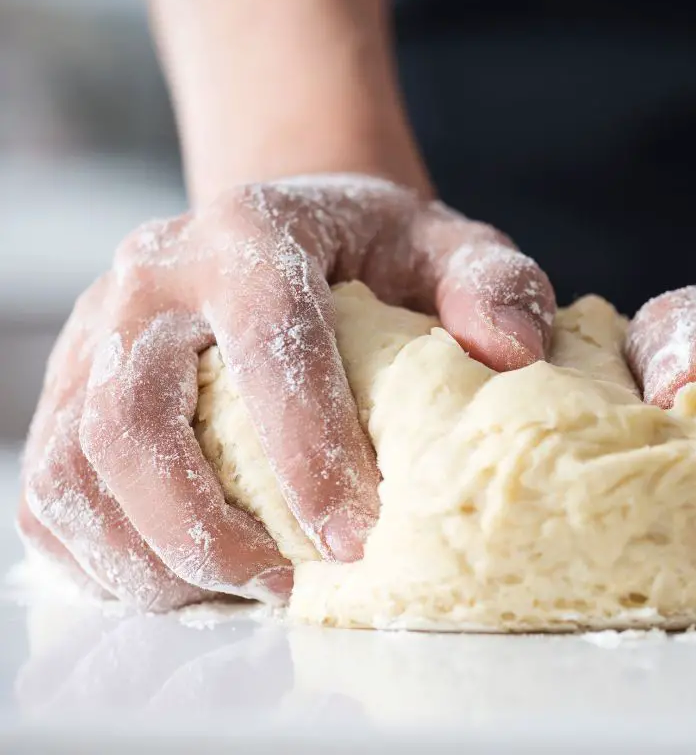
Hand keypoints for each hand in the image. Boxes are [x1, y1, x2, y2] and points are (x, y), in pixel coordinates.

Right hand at [17, 175, 554, 609]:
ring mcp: (95, 333)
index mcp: (251, 234)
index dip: (309, 450)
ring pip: (75, 465)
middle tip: (284, 586)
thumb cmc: (376, 253)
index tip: (357, 539)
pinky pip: (50, 488)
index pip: (269, 340)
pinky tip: (174, 581)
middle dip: (203, 526)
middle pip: (134, 418)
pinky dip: (98, 554)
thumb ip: (493, 287)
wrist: (286, 234)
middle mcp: (153, 278)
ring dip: (146, 555)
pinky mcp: (70, 387)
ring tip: (235, 594)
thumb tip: (512, 353)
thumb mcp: (449, 248)